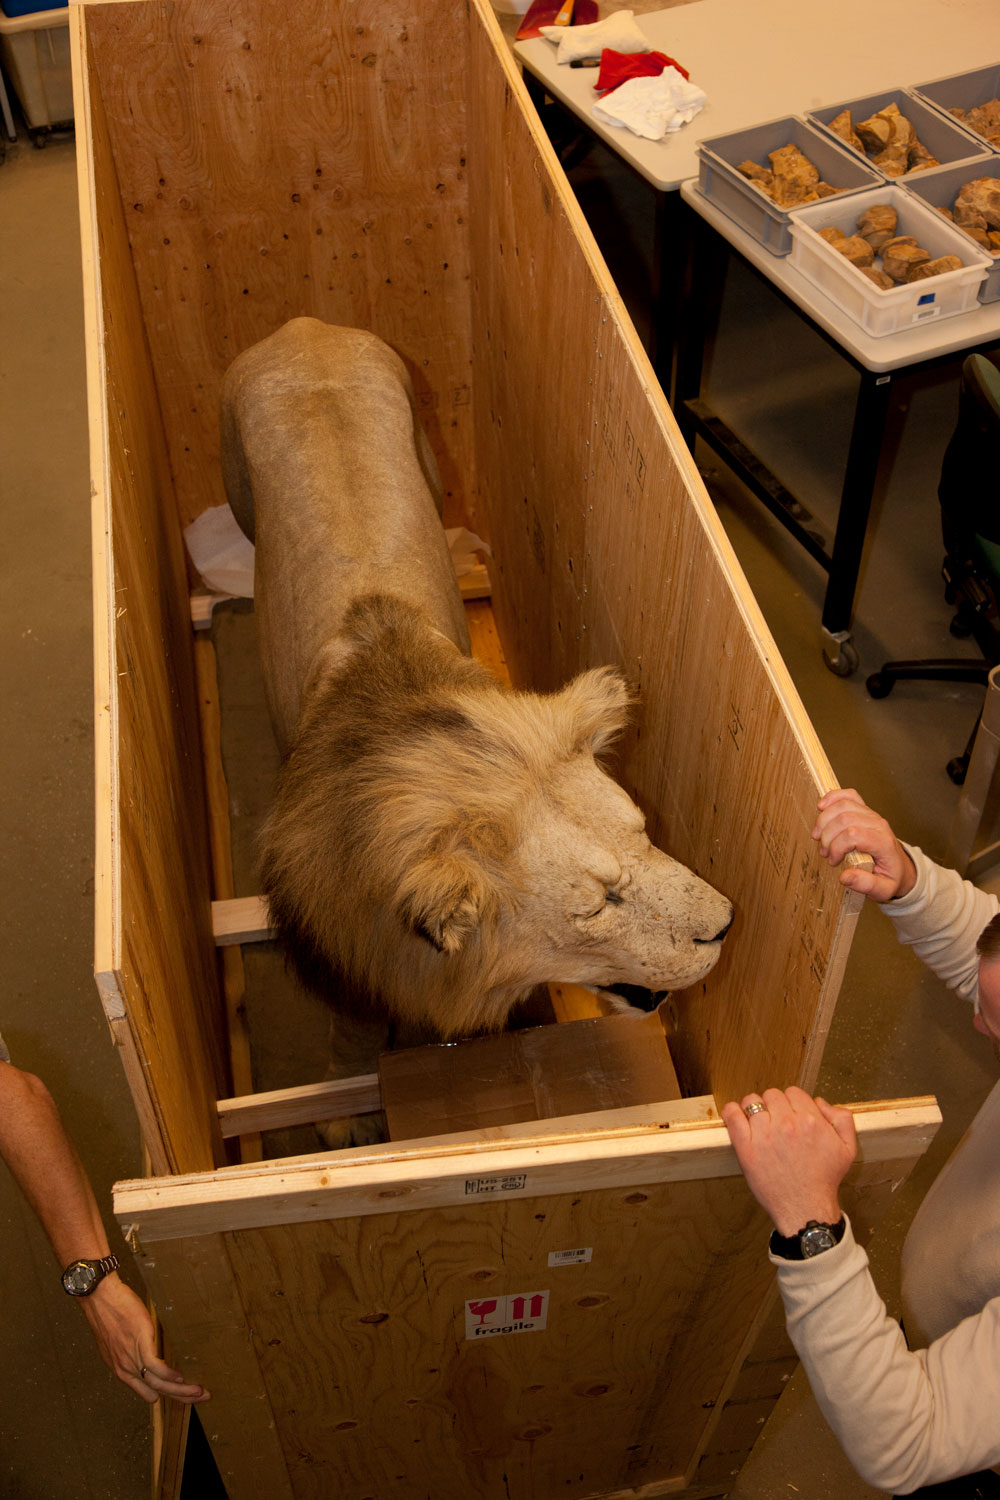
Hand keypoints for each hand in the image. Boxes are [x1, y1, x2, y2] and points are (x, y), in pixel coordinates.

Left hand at [80, 1276, 209, 1404]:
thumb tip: (145, 1350)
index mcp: (122, 1370)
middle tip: (201, 1397)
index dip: (166, 1394)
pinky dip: (170, 1375)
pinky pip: (156, 1367)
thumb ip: (130, 1352)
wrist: (100, 1300)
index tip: (183, 1393)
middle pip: (157, 1393)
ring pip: (159, 1385)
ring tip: (199, 1391)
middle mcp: (126, 1371)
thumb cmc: (108, 1315)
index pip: (147, 1392)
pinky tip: (182, 1376)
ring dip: (181, 1390)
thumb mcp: (116, 1342)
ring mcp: (132, 1359)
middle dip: (181, 1397)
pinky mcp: (140, 1344)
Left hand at [721, 1087, 856, 1236]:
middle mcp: (787, 1124)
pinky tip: (737, 1116)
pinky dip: (732, 1112)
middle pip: (773, 1094)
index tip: (791, 1115)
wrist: (806, 1209)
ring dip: (755, 1108)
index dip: (793, 1102)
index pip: (794, 1092)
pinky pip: (732, 1116)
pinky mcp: (746, 1148)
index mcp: (811, 1121)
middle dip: (775, 1105)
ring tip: (759, 1122)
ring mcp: (764, 1135)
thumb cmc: (824, 1180)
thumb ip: (842, 1119)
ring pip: (753, 1101)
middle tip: (777, 1121)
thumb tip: (820, 1102)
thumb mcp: (847, 1148)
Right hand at [812, 788, 916, 902]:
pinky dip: (832, 798)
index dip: (836, 847)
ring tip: (819, 837)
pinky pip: (848, 795)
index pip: (853, 834)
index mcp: (883, 843)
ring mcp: (871, 815)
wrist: (900, 867)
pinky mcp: (864, 810)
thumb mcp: (883, 890)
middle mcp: (878, 824)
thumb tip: (844, 877)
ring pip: (843, 805)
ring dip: (824, 820)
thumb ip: (865, 884)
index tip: (833, 862)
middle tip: (824, 852)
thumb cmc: (890, 878)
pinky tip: (822, 807)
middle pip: (844, 818)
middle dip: (827, 836)